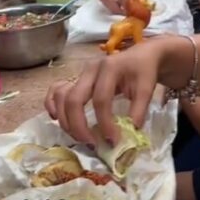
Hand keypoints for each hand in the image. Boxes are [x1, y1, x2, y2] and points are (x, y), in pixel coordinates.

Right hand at [45, 40, 165, 144]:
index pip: (101, 100)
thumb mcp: (147, 88)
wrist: (141, 55)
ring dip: (65, 120)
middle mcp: (90, 70)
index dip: (105, 124)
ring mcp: (80, 73)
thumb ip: (138, 111)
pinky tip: (57, 118)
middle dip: (79, 126)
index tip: (113, 141)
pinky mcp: (76, 78)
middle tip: (91, 144)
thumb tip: (128, 135)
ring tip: (79, 137)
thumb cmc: (143, 71)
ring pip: (61, 96)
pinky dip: (52, 104)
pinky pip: (56, 90)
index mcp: (109, 68)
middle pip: (74, 99)